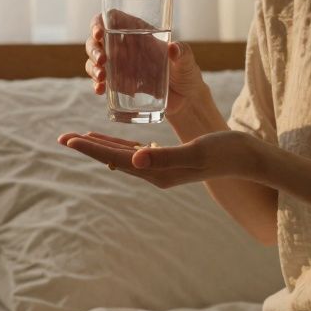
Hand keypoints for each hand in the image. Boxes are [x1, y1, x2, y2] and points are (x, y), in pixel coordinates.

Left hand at [58, 130, 265, 188]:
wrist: (247, 158)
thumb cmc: (224, 152)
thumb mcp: (194, 152)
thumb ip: (164, 156)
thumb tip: (134, 160)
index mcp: (157, 171)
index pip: (115, 158)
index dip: (91, 148)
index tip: (68, 139)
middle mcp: (156, 173)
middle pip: (113, 158)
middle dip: (88, 147)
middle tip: (63, 137)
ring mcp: (163, 168)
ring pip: (123, 156)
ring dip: (102, 147)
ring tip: (81, 138)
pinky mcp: (171, 160)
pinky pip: (139, 154)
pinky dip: (123, 146)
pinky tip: (116, 143)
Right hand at [85, 12, 208, 115]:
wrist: (185, 100)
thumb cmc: (187, 74)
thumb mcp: (187, 62)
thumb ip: (183, 54)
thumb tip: (173, 47)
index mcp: (139, 32)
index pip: (111, 19)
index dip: (99, 22)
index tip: (99, 33)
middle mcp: (125, 46)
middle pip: (97, 40)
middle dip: (93, 48)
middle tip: (102, 60)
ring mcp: (119, 65)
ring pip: (95, 60)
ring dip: (92, 67)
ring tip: (101, 78)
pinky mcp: (119, 83)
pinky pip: (100, 80)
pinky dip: (97, 84)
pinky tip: (100, 90)